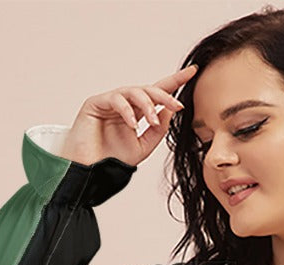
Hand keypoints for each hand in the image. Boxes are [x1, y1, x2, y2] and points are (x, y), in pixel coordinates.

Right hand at [61, 64, 198, 168]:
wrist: (90, 173)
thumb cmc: (112, 161)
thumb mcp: (144, 146)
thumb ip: (158, 129)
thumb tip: (171, 110)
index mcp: (137, 113)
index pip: (157, 94)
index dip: (174, 82)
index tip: (192, 72)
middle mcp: (125, 104)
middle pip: (148, 90)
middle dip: (165, 95)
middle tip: (178, 105)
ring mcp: (110, 102)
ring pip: (133, 91)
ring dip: (147, 104)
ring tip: (153, 120)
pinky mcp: (95, 103)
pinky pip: (116, 99)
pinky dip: (127, 111)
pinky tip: (133, 124)